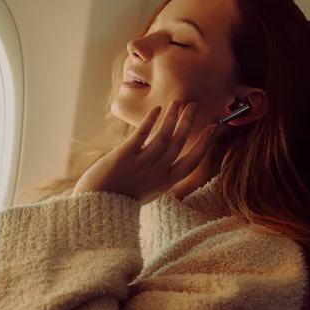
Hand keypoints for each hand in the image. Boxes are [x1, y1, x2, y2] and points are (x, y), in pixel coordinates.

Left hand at [72, 100, 217, 204]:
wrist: (96, 207)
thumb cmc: (119, 199)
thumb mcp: (147, 190)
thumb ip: (158, 174)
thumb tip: (164, 153)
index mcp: (165, 184)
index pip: (192, 162)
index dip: (205, 143)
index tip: (214, 128)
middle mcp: (157, 173)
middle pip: (179, 143)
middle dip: (188, 122)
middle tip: (193, 104)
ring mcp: (141, 164)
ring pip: (164, 136)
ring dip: (172, 117)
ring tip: (177, 102)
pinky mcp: (124, 155)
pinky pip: (142, 134)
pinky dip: (151, 120)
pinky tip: (157, 109)